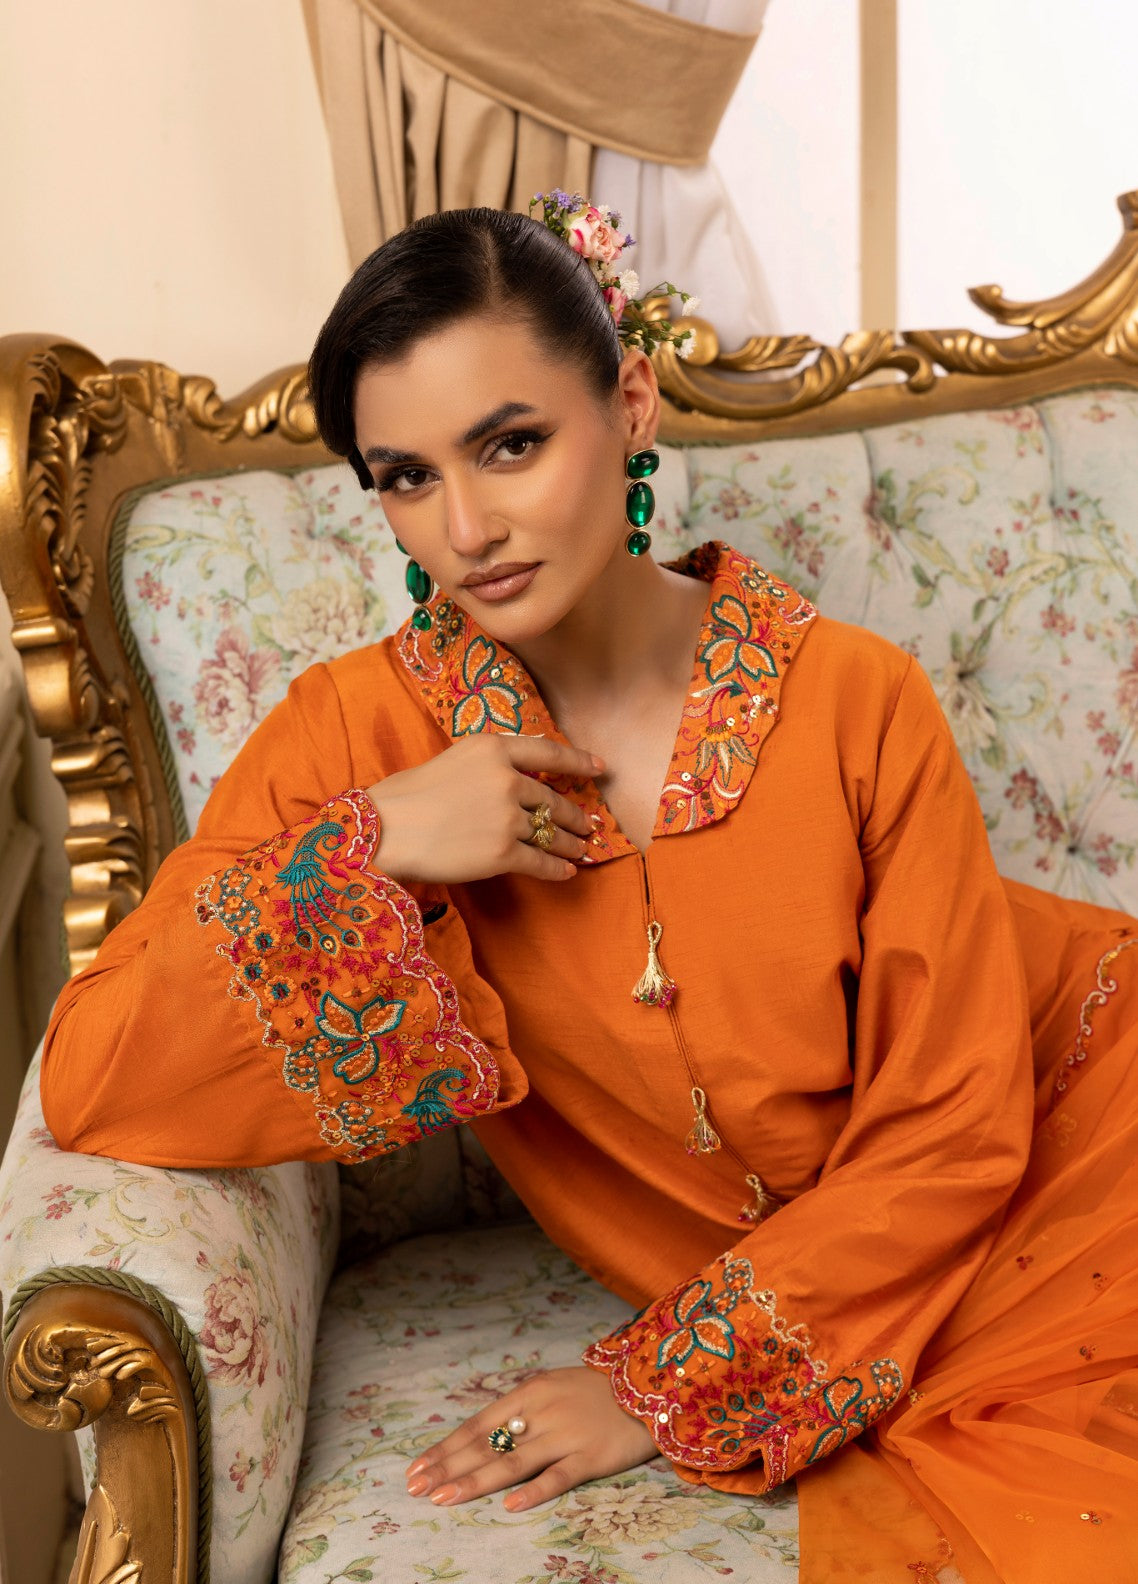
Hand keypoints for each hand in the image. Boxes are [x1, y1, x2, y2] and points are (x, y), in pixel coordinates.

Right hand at [366, 735, 602, 886]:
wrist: (384, 831)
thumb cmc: (405, 796)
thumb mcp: (451, 760)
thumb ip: (485, 767)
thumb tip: (509, 781)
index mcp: (492, 749)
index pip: (549, 753)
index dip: (578, 762)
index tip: (599, 768)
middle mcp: (507, 780)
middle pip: (554, 800)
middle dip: (574, 815)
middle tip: (587, 825)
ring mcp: (508, 818)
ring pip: (552, 833)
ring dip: (570, 844)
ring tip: (580, 850)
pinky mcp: (503, 853)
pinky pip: (541, 862)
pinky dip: (557, 870)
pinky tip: (567, 873)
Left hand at [404, 1365, 656, 1511]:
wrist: (651, 1386)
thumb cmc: (596, 1392)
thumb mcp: (552, 1389)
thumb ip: (521, 1414)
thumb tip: (480, 1441)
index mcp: (529, 1393)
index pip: (477, 1425)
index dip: (445, 1448)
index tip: (417, 1468)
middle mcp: (542, 1412)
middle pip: (487, 1444)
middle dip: (448, 1467)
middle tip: (417, 1488)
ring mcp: (566, 1435)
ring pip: (513, 1462)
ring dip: (475, 1481)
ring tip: (444, 1498)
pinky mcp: (592, 1456)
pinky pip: (559, 1476)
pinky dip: (534, 1491)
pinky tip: (509, 1505)